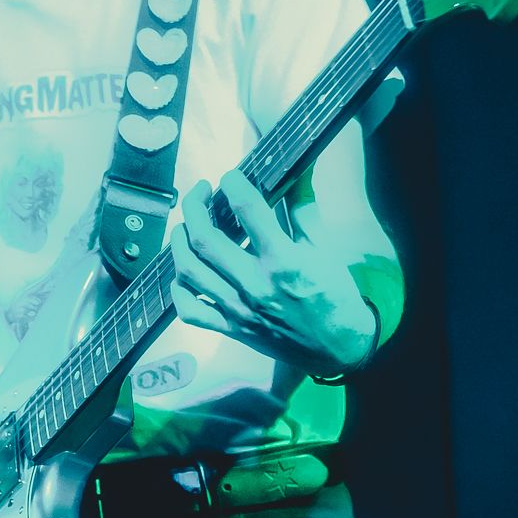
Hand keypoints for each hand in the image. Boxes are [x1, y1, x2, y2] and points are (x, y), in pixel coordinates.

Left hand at [169, 172, 376, 374]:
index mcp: (283, 260)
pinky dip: (178, 290)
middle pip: (205, 239)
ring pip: (189, 271)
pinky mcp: (231, 329)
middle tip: (200, 193)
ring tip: (185, 226)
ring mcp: (239, 310)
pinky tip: (183, 273)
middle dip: (194, 207)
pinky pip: (190, 311)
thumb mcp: (324, 248)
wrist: (339, 348)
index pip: (248, 209)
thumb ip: (304, 207)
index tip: (230, 176)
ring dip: (179, 242)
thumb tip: (300, 168)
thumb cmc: (334, 295)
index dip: (233, 184)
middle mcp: (255, 285)